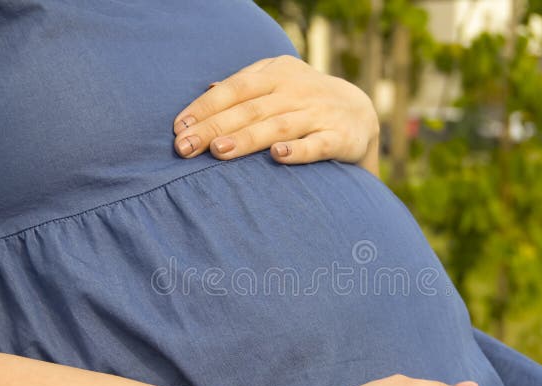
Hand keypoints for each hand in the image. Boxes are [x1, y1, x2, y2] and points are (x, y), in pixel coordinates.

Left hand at [172, 55, 379, 175]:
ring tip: (218, 152)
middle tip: (185, 148)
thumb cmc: (306, 101)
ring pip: (278, 125)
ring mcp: (319, 113)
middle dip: (214, 127)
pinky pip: (317, 144)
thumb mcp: (278, 84)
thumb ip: (246, 86)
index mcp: (277, 74)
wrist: (362, 114)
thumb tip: (206, 91)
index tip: (179, 128)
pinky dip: (298, 150)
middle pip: (250, 109)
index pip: (235, 88)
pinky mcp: (340, 138)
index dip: (206, 108)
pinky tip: (277, 156)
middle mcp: (297, 91)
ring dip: (247, 139)